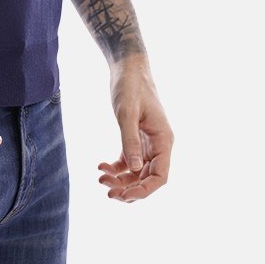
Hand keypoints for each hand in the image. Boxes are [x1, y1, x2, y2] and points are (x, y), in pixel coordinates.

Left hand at [98, 60, 173, 202]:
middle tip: (107, 191)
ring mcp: (148, 143)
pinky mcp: (136, 138)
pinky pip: (129, 161)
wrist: (128, 68)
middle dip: (129, 188)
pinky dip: (117, 168)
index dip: (145, 190)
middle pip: (148, 178)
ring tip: (101, 179)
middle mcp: (159, 145)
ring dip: (121, 180)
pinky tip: (101, 167)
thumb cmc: (130, 87)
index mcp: (163, 140)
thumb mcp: (127, 113)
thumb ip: (130, 141)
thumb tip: (136, 169)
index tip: (124, 195)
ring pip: (138, 172)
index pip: (160, 176)